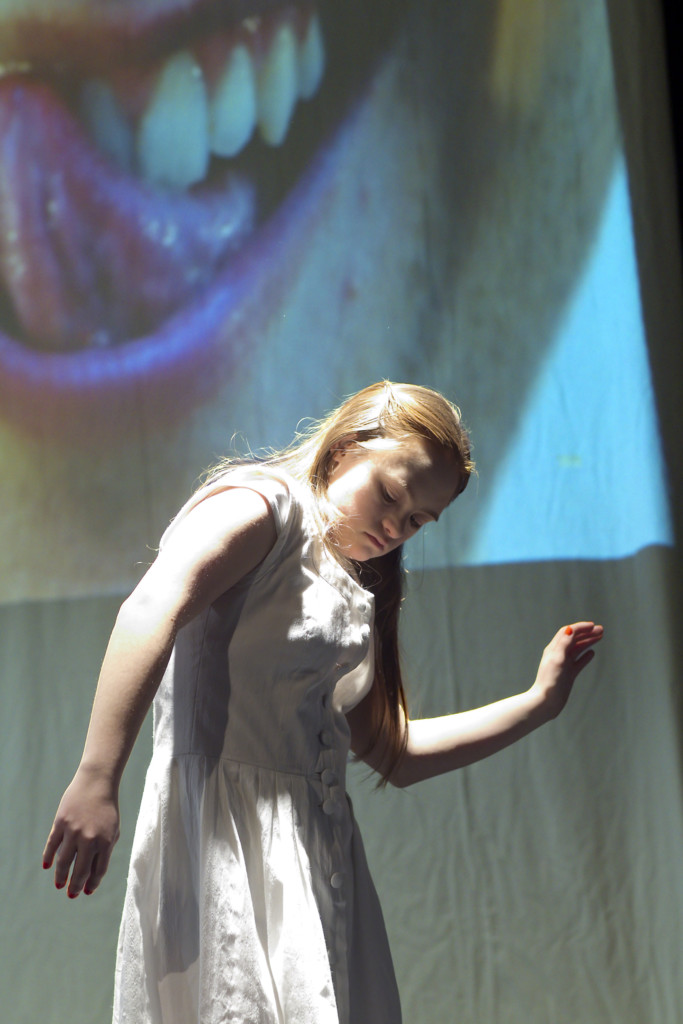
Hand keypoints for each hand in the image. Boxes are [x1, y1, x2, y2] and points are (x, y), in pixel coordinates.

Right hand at [42, 766, 119, 897]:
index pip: (97, 871)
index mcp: (105, 842)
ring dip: (61, 876)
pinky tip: (48, 867)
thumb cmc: (107, 809)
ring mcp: (73, 831)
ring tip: (60, 885)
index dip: (92, 884)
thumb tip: (93, 875)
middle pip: (80, 871)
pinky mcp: (60, 823)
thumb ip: (105, 851)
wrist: (96, 783)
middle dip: (75, 886)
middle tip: (72, 894)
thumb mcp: (113, 830)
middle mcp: (89, 839)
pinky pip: (51, 846)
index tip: (87, 891)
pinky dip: (48, 858)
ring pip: (63, 862)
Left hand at [530, 621, 602, 720]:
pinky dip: (585, 656)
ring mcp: (564, 664)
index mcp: (554, 649)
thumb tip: (571, 629)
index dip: (580, 627)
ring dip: (588, 642)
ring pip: (578, 649)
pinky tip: (592, 653)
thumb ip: (564, 644)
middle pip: (574, 639)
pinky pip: (578, 662)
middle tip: (602, 630)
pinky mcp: (568, 674)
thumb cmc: (550, 681)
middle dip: (587, 633)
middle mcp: (558, 654)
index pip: (568, 632)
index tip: (593, 626)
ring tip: (600, 637)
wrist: (546, 702)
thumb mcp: (557, 660)